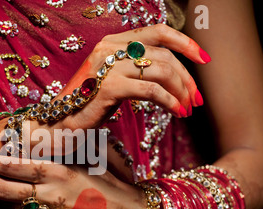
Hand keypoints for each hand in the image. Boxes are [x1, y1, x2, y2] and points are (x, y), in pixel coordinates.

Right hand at [52, 24, 208, 130]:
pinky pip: (150, 90)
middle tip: (196, 99)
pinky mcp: (109, 87)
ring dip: (181, 91)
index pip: (157, 31)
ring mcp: (108, 66)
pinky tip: (176, 112)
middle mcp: (109, 48)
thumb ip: (137, 69)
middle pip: (164, 54)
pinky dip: (169, 101)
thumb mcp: (114, 79)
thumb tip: (173, 73)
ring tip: (187, 109)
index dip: (184, 42)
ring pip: (161, 70)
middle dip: (186, 78)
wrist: (60, 122)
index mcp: (112, 43)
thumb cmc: (88, 104)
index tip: (203, 58)